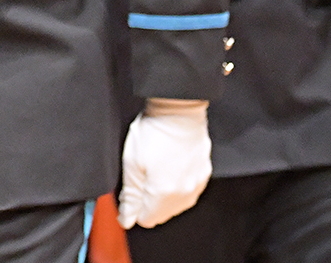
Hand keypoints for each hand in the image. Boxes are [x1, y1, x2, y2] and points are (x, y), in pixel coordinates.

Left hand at [117, 98, 211, 228]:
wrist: (179, 110)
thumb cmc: (154, 132)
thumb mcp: (132, 163)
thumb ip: (130, 196)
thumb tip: (127, 219)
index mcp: (163, 194)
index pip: (146, 219)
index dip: (133, 208)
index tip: (128, 194)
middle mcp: (184, 194)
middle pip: (162, 214)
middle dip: (148, 203)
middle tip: (140, 177)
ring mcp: (196, 184)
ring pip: (176, 205)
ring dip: (163, 196)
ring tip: (155, 170)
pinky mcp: (204, 174)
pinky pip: (188, 192)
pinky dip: (177, 186)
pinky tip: (169, 169)